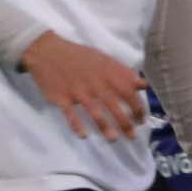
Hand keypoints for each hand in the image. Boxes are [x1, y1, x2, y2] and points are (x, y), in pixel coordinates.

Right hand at [21, 32, 148, 140]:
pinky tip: (84, 135)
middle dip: (125, 122)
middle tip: (132, 135)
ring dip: (105, 127)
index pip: (128, 91)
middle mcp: (94, 82)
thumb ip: (124, 73)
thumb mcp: (104, 59)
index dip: (137, 107)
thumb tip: (144, 85)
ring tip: (114, 139)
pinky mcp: (61, 97)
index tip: (141, 119)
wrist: (47, 51)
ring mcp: (77, 91)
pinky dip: (76, 125)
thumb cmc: (79, 57)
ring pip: (94, 111)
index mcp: (106, 72)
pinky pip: (70, 114)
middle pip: (114, 105)